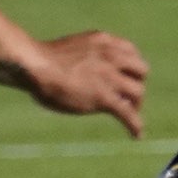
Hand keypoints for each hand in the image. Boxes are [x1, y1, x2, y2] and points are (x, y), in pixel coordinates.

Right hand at [29, 31, 147, 135]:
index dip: (131, 68)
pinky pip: (128, 113)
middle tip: (127, 97)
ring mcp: (109, 77)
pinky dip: (135, 125)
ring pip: (138, 92)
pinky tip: (136, 135)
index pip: (131, 52)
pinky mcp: (104, 97)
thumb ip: (84, 58)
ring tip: (130, 116)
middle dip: (136, 83)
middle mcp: (111, 56)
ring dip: (135, 105)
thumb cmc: (42, 60)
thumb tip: (79, 72)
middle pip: (141, 70)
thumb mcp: (71, 50)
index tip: (126, 78)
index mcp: (103, 41)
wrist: (36, 66)